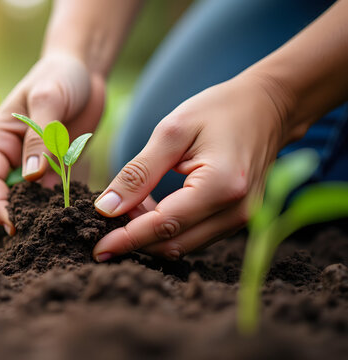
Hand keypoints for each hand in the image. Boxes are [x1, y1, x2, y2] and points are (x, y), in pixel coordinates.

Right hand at [0, 52, 105, 234]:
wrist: (85, 68)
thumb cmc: (59, 76)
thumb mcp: (48, 100)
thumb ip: (39, 138)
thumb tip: (30, 178)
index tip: (13, 226)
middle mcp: (12, 153)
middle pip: (9, 194)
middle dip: (21, 214)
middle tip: (38, 238)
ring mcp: (34, 161)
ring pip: (32, 196)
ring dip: (42, 212)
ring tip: (57, 232)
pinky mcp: (56, 165)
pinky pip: (55, 190)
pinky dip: (62, 203)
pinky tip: (74, 216)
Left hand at [92, 73, 293, 260]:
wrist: (267, 106)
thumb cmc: (218, 110)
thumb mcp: (171, 132)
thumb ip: (138, 173)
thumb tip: (106, 209)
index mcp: (221, 186)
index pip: (164, 226)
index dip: (127, 239)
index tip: (97, 249)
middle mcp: (236, 212)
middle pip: (172, 243)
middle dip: (134, 237)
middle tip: (105, 217)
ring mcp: (241, 220)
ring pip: (182, 244)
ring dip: (148, 233)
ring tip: (127, 204)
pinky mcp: (236, 220)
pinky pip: (193, 235)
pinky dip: (165, 228)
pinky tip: (147, 205)